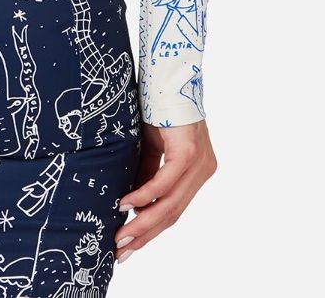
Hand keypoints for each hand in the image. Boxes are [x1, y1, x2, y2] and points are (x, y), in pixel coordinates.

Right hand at [113, 118, 217, 262]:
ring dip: (143, 224)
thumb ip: (147, 174)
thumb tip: (131, 206)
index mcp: (196, 171)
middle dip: (144, 236)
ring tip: (121, 236)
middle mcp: (203, 171)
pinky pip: (165, 183)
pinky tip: (126, 205)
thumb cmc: (158, 106)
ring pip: (170, 204)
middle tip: (121, 251)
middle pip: (173, 214)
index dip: (151, 231)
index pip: (174, 210)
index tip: (128, 246)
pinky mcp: (188, 153)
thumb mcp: (152, 147)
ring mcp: (199, 164)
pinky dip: (144, 196)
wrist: (167, 73)